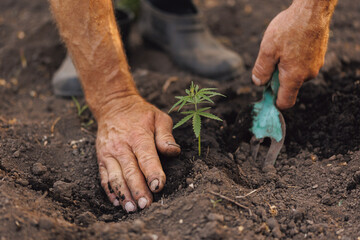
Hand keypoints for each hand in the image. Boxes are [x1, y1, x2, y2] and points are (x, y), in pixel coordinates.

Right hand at [96, 95, 179, 211]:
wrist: (114, 105)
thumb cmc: (141, 114)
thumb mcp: (159, 118)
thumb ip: (166, 136)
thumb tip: (174, 152)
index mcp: (138, 136)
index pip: (146, 157)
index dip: (152, 173)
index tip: (158, 187)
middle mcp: (121, 146)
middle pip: (130, 171)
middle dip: (138, 190)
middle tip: (146, 205)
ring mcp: (108, 153)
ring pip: (115, 177)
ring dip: (123, 195)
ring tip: (131, 209)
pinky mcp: (101, 159)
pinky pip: (104, 178)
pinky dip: (110, 191)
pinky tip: (117, 202)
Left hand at [252, 0, 334, 108]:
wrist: (313, 10)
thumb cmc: (289, 29)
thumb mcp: (267, 50)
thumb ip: (261, 70)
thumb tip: (258, 83)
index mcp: (294, 77)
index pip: (285, 102)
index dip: (274, 101)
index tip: (266, 91)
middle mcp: (308, 75)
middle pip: (288, 87)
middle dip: (277, 78)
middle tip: (271, 59)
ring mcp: (316, 65)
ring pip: (295, 74)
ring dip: (285, 66)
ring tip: (282, 47)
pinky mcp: (319, 56)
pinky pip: (303, 64)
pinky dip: (295, 58)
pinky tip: (291, 43)